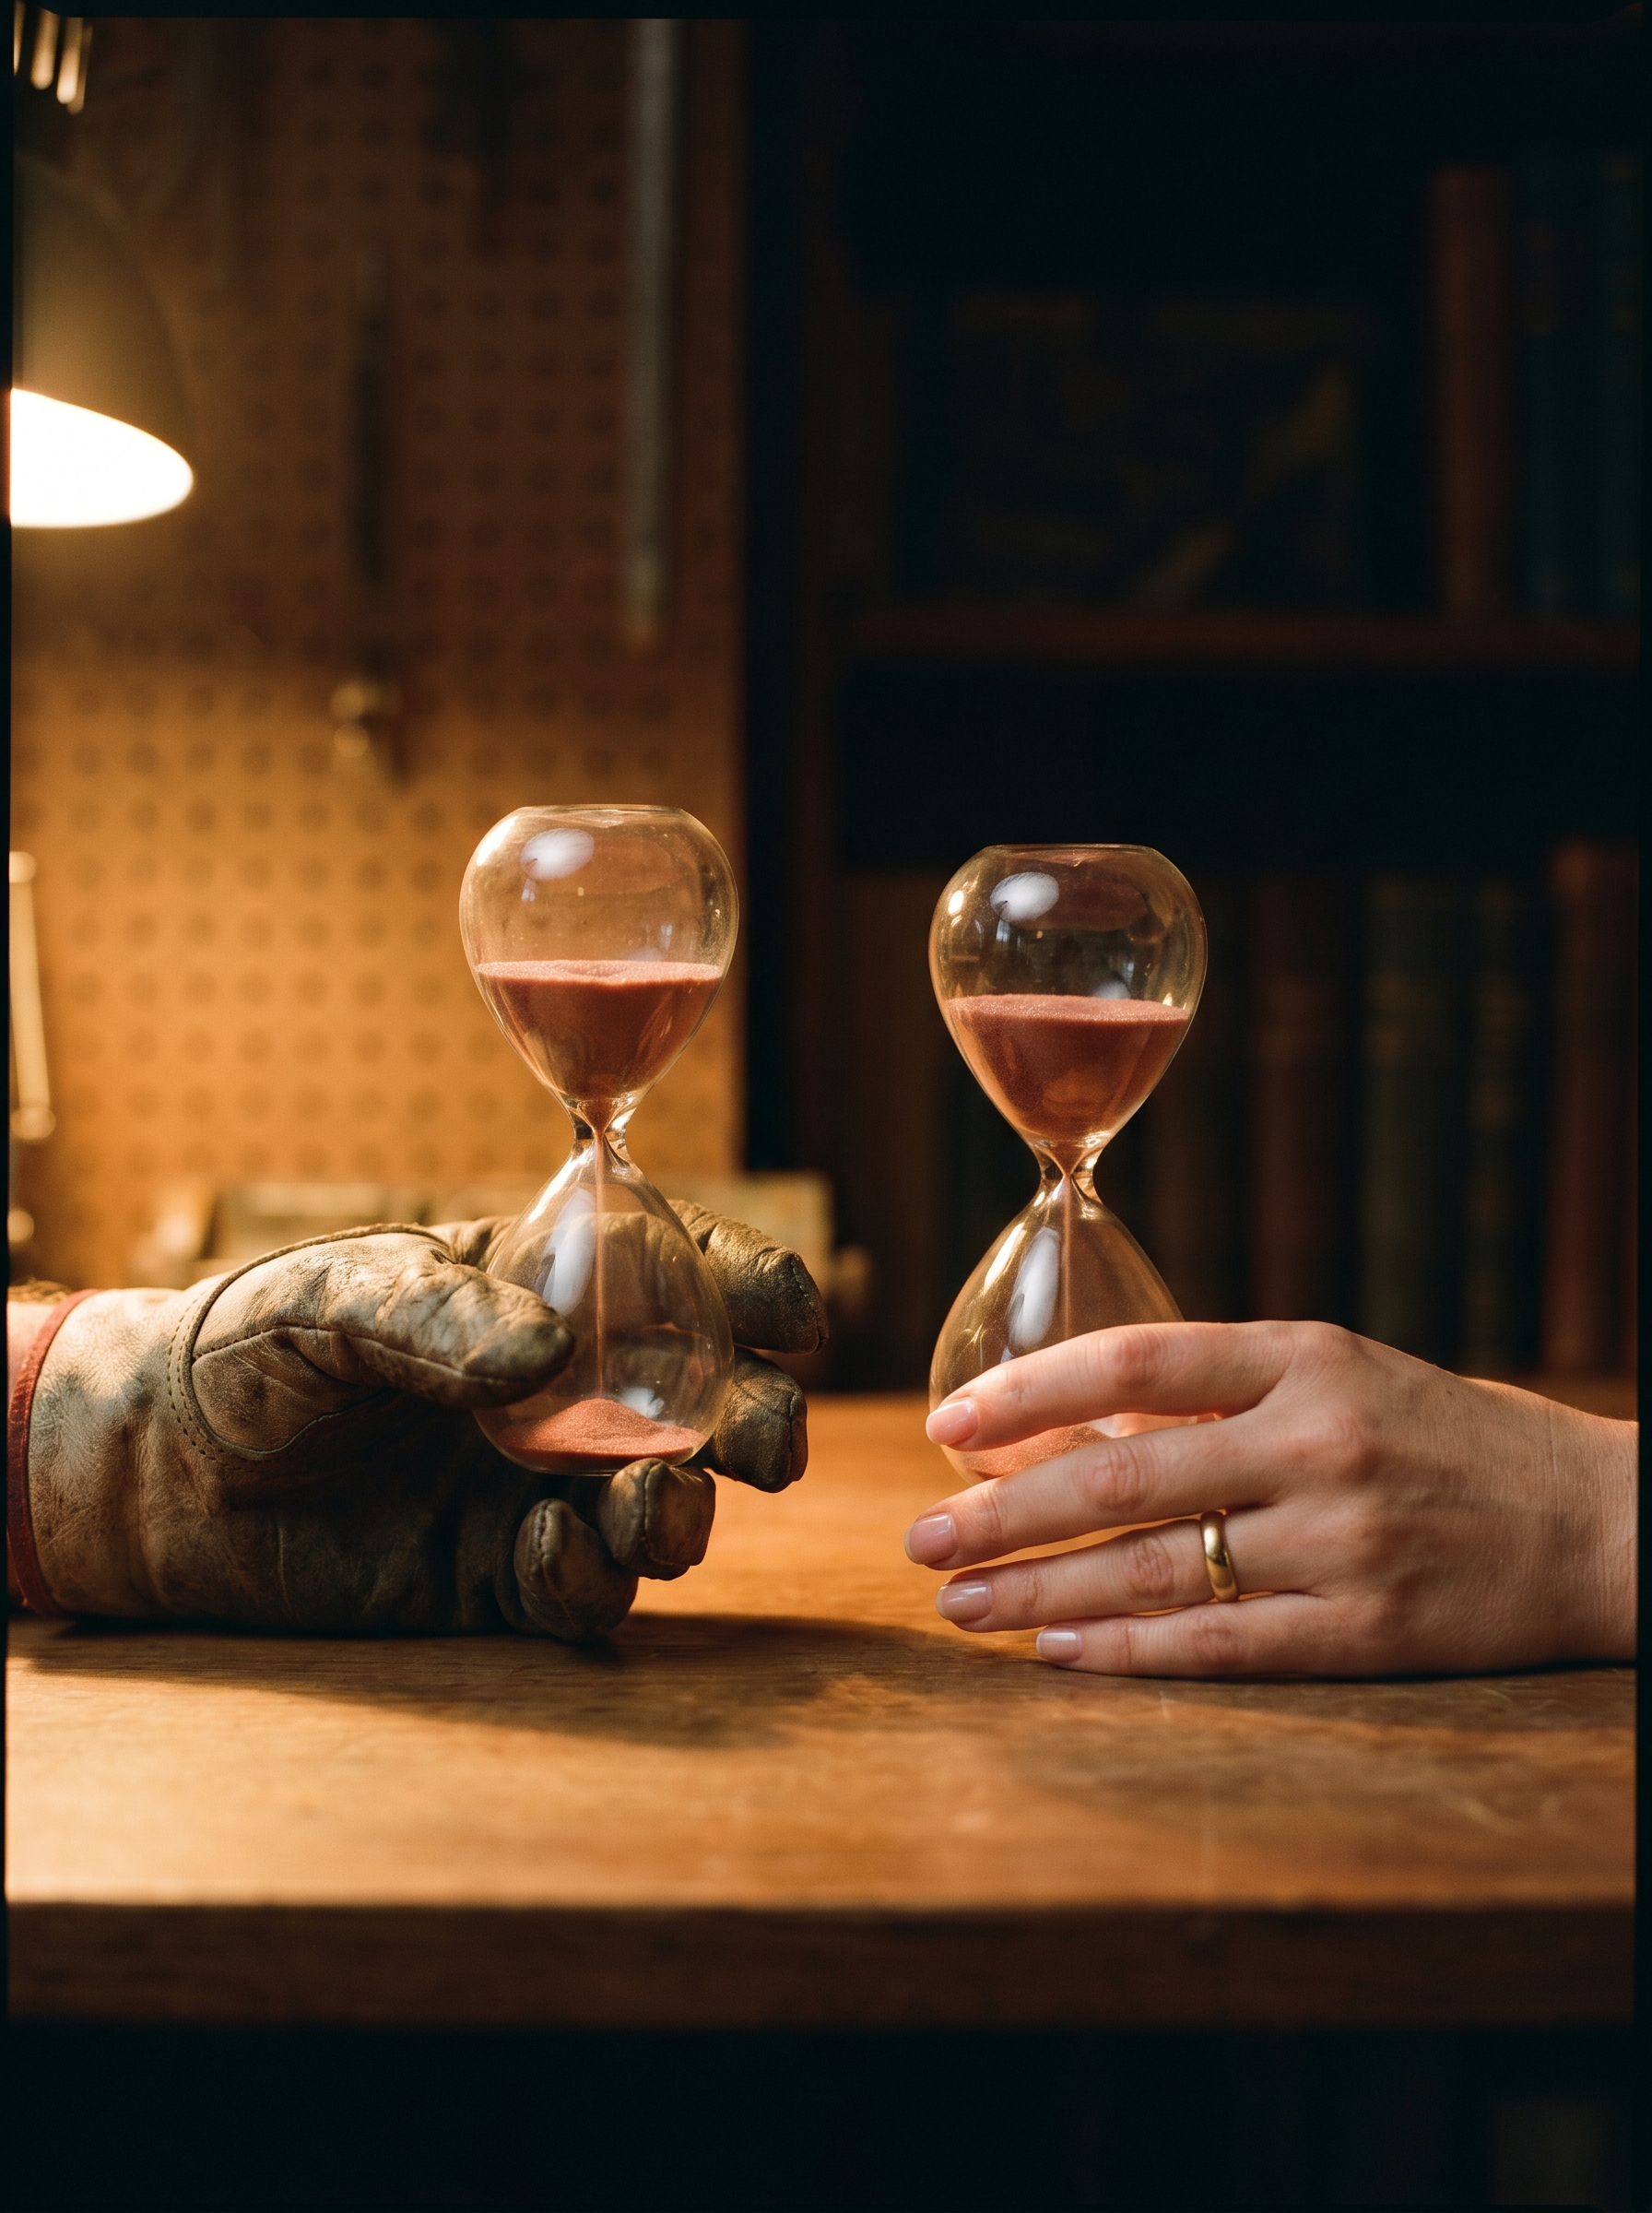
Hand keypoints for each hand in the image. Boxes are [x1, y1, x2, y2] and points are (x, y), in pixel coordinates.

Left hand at [20, 1210, 824, 1641]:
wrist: (154, 1476)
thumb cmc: (246, 1347)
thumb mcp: (325, 1297)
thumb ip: (433, 1312)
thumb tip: (542, 1357)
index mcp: (547, 1292)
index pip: (680, 1275)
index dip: (754, 1285)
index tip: (795, 1310)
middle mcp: (566, 1394)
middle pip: (706, 1405)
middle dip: (759, 1421)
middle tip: (764, 1445)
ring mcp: (538, 1489)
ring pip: (665, 1507)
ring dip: (683, 1511)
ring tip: (654, 1507)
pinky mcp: (496, 1580)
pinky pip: (582, 1591)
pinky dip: (587, 1577)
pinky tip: (544, 1552)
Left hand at [909, 1322, 1636, 1675]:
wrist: (1598, 1523)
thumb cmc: (1445, 1437)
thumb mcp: (1341, 1376)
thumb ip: (1217, 1397)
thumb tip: (1071, 1423)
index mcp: (1309, 1357)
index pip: (1137, 1357)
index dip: (1027, 1391)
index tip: (945, 1422)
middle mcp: (1320, 1443)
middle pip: (1124, 1476)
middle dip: (1002, 1512)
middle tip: (919, 1538)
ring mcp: (1345, 1543)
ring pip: (1157, 1572)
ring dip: (1041, 1593)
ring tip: (961, 1605)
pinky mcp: (1369, 1634)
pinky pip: (1221, 1648)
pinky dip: (1127, 1652)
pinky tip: (1057, 1654)